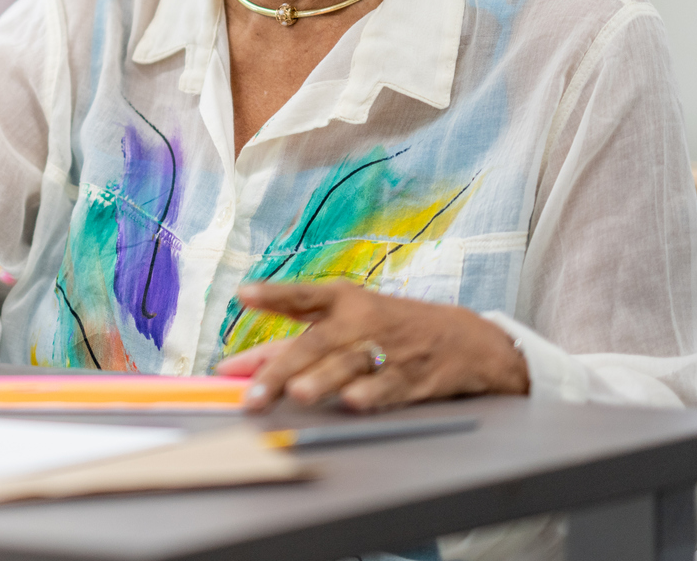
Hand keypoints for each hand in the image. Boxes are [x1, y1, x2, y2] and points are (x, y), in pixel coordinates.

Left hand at [218, 281, 528, 413]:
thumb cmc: (386, 328)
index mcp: (343, 300)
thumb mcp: (341, 323)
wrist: (463, 339)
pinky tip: (354, 403)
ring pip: (350, 365)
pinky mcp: (411, 377)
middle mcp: (362, 320)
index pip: (303, 295)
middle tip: (254, 395)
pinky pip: (387, 387)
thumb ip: (286, 343)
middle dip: (283, 369)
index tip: (244, 295)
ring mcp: (388, 349)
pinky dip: (371, 394)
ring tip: (299, 393)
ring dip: (324, 380)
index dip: (274, 295)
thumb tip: (233, 368)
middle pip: (318, 342)